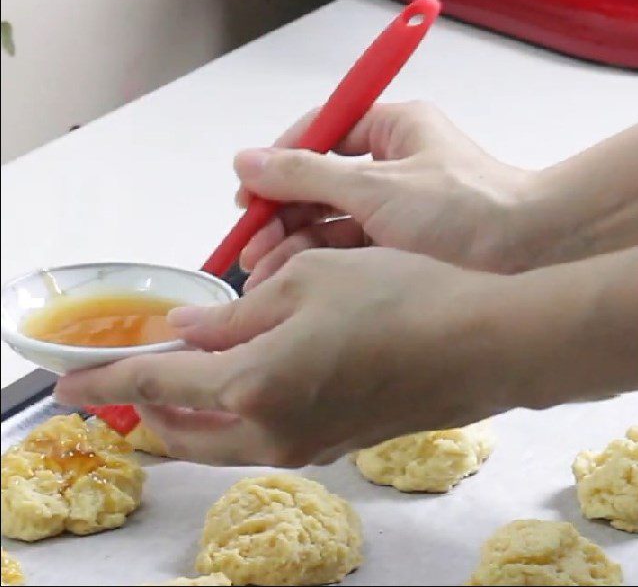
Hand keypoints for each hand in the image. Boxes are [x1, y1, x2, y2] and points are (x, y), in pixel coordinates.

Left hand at [55, 248, 507, 465]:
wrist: (482, 343)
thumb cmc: (400, 297)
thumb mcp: (306, 279)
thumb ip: (239, 311)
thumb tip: (191, 329)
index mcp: (255, 385)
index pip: (157, 388)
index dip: (108, 382)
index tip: (69, 384)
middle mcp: (274, 430)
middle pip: (184, 432)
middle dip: (143, 410)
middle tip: (119, 385)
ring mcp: (309, 443)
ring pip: (224, 441)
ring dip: (190, 416)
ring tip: (174, 385)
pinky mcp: (339, 441)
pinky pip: (265, 436)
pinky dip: (235, 415)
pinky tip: (245, 381)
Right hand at [235, 102, 535, 290]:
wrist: (531, 254)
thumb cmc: (465, 209)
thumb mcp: (375, 187)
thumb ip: (306, 175)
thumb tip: (247, 161)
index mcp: (393, 127)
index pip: (320, 132)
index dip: (278, 162)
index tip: (247, 194)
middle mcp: (393, 161)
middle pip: (319, 179)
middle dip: (281, 211)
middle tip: (250, 245)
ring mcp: (397, 203)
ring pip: (331, 216)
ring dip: (294, 240)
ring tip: (261, 272)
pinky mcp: (402, 240)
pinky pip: (349, 243)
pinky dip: (320, 259)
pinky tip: (292, 279)